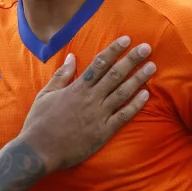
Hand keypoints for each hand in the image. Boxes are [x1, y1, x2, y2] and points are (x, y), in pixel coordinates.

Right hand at [19, 37, 154, 170]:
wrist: (39, 151)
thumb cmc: (39, 122)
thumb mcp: (45, 94)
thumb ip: (61, 75)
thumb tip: (71, 57)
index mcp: (77, 88)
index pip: (99, 64)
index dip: (114, 50)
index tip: (126, 39)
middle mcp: (90, 99)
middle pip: (115, 74)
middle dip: (132, 59)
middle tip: (147, 47)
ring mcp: (98, 115)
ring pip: (122, 93)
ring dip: (138, 79)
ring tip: (152, 67)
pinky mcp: (103, 132)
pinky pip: (123, 116)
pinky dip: (135, 105)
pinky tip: (146, 95)